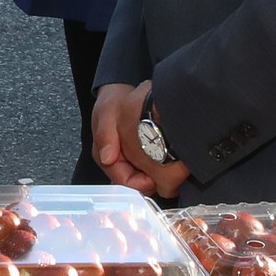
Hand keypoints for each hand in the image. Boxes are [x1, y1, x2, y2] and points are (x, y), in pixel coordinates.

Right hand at [88, 80, 187, 197]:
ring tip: (171, 166)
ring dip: (155, 174)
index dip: (140, 183)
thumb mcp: (107, 114)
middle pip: (134, 182)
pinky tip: (168, 158)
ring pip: (142, 176)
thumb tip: (107, 157)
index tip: (156, 178)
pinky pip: (147, 166)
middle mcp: (115, 161)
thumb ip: (105, 134)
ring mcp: (126, 158)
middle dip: (151, 180)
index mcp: (104, 156)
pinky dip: (157, 164)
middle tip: (169, 175)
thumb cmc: (113, 102)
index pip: (123, 180)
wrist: (120, 92)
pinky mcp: (136, 154)